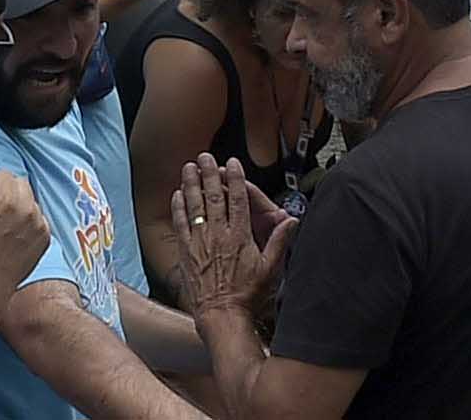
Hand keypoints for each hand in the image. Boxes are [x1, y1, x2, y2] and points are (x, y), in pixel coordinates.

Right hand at [0, 163, 49, 287]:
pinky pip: (40, 219)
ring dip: (18, 208)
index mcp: (8, 200)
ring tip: (2, 230)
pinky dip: (29, 224)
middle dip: (5, 194)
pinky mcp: (46, 237)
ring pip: (30, 201)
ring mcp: (40, 223)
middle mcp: (28, 209)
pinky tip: (13, 240)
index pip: (2, 176)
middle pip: (19, 184)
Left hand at [174, 155, 294, 318]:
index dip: (236, 178)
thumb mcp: (270, 268)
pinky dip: (179, 208)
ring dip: (191, 185)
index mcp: (240, 236)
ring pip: (194, 207)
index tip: (232, 163)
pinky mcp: (186, 253)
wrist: (221, 314)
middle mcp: (218, 235)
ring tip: (189, 167)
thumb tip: (291, 219)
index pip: (238, 199)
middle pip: (214, 197)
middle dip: (210, 174)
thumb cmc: (247, 294)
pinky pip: (181, 225)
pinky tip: (178, 195)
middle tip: (205, 156)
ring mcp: (200, 243)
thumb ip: (279, 241)